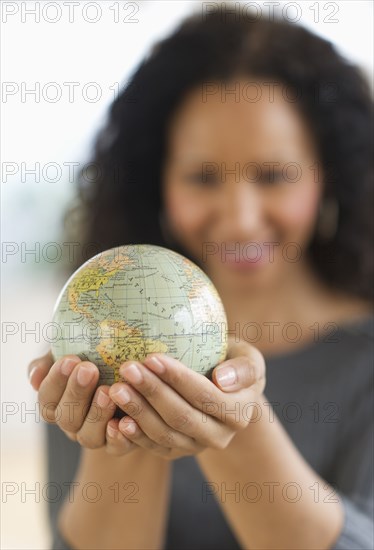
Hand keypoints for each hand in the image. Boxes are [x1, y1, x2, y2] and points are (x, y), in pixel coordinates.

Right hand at [27, 352, 133, 454]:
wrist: (132, 369)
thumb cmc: (96, 355)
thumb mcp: (72, 350)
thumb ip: (50, 360)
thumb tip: (35, 377)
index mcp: (57, 402)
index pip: (47, 398)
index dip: (56, 381)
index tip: (70, 359)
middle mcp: (73, 423)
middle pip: (66, 418)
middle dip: (76, 393)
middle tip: (89, 369)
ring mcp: (96, 435)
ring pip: (88, 437)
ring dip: (97, 414)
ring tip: (108, 390)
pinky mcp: (122, 441)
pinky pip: (117, 447)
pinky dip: (119, 436)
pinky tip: (126, 419)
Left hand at [108, 338, 265, 459]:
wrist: (223, 389)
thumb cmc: (232, 362)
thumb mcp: (248, 359)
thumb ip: (245, 368)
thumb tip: (222, 379)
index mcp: (239, 412)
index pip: (205, 396)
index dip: (178, 379)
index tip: (151, 357)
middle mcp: (219, 436)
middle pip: (181, 417)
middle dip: (152, 393)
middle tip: (127, 369)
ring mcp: (195, 447)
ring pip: (164, 434)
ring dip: (138, 411)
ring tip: (116, 388)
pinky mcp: (175, 452)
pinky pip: (153, 447)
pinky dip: (134, 435)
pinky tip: (116, 419)